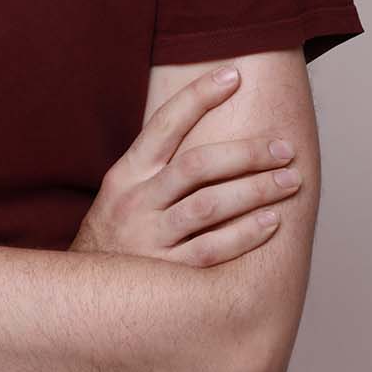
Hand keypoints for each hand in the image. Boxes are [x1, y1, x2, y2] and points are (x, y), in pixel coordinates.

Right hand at [71, 66, 298, 266]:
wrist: (82, 297)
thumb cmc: (116, 232)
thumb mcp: (123, 189)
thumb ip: (158, 162)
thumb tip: (206, 121)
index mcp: (127, 173)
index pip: (165, 123)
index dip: (199, 96)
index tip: (233, 75)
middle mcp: (137, 201)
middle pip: (197, 165)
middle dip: (246, 153)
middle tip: (284, 147)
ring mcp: (150, 238)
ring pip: (209, 206)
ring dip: (255, 191)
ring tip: (290, 180)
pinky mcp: (166, 275)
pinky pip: (211, 251)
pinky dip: (244, 236)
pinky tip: (272, 223)